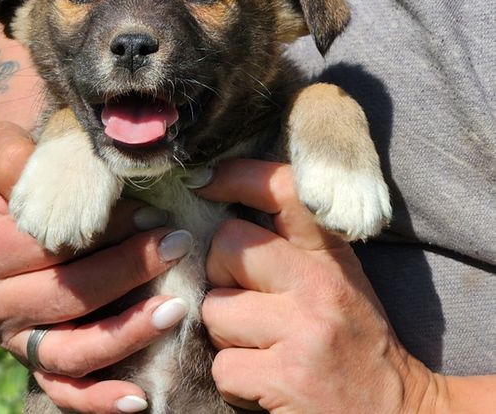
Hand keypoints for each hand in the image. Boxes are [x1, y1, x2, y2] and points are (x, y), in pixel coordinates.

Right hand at [0, 121, 192, 413]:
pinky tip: (139, 398)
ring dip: (128, 332)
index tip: (154, 212)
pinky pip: (63, 389)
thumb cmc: (11, 168)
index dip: (107, 229)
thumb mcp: (0, 147)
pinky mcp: (30, 356)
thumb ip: (16, 155)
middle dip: (130, 270)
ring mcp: (10, 337)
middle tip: (179, 243)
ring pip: (72, 351)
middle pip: (67, 296)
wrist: (2, 196)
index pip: (51, 244)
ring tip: (176, 308)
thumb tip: (63, 174)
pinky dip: (98, 400)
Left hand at [199, 159, 442, 413]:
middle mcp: (318, 284)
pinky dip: (234, 380)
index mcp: (330, 254)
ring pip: (214, 309)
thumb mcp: (337, 278)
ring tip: (260, 346)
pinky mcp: (286, 380)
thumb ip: (291, 244)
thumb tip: (220, 211)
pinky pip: (222, 366)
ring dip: (224, 333)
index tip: (203, 181)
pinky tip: (264, 383)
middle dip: (220, 273)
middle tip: (244, 298)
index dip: (236, 176)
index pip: (281, 189)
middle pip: (227, 245)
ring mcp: (303, 332)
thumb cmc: (356, 342)